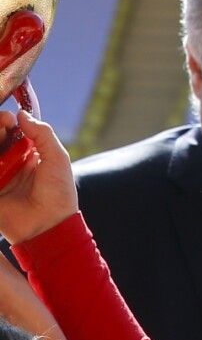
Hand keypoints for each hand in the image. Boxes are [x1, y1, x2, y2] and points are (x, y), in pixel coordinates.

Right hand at [0, 110, 77, 243]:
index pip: (14, 132)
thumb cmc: (58, 192)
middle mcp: (13, 163)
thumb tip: (22, 114)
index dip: (9, 122)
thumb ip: (42, 134)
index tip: (9, 117)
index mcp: (31, 155)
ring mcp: (0, 176)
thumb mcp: (57, 158)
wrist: (48, 225)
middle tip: (3, 122)